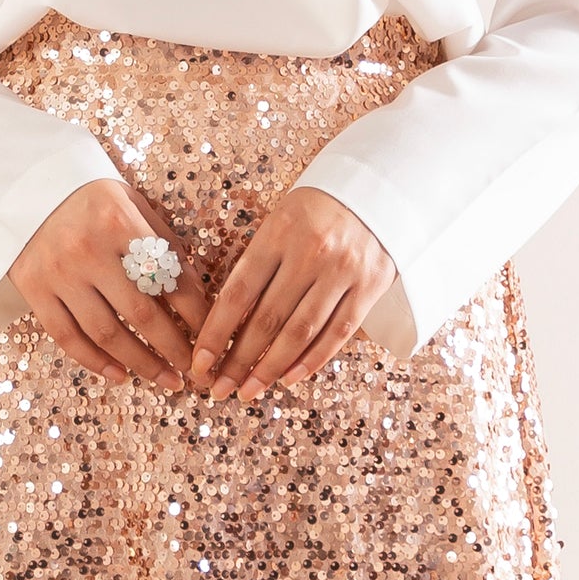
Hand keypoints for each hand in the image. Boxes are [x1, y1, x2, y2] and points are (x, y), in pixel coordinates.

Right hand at [5, 178, 196, 387]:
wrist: (24, 187)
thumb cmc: (89, 198)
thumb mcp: (131, 203)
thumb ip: (162, 244)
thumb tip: (196, 293)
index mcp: (119, 222)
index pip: (168, 278)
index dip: (195, 314)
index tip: (209, 336)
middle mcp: (88, 250)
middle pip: (141, 313)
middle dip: (174, 348)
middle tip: (195, 370)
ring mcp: (58, 273)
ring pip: (106, 333)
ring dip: (142, 363)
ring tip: (166, 380)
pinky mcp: (33, 290)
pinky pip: (67, 337)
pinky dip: (96, 362)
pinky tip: (121, 375)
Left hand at [186, 186, 395, 400]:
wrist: (379, 189)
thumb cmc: (317, 210)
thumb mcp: (280, 222)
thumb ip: (257, 265)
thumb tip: (227, 322)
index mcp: (278, 233)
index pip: (238, 293)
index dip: (216, 333)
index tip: (199, 363)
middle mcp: (310, 254)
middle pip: (266, 319)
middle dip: (238, 360)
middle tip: (219, 389)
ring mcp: (342, 272)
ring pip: (300, 332)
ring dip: (270, 368)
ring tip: (249, 390)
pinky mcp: (370, 287)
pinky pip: (336, 333)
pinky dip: (311, 360)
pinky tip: (288, 378)